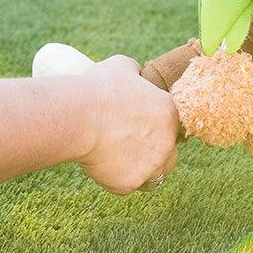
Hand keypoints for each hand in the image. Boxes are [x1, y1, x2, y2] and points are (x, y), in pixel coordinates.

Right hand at [77, 55, 179, 193]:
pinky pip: (126, 186)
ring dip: (139, 169)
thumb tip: (135, 72)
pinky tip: (100, 164)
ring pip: (152, 175)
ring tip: (116, 159)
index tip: (141, 127)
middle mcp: (167, 142)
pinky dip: (114, 179)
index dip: (157, 128)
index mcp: (169, 112)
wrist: (80, 116)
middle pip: (169, 155)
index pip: (172, 126)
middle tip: (130, 146)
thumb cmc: (100, 88)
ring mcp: (151, 165)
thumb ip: (135, 71)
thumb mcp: (122, 66)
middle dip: (154, 153)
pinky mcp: (131, 183)